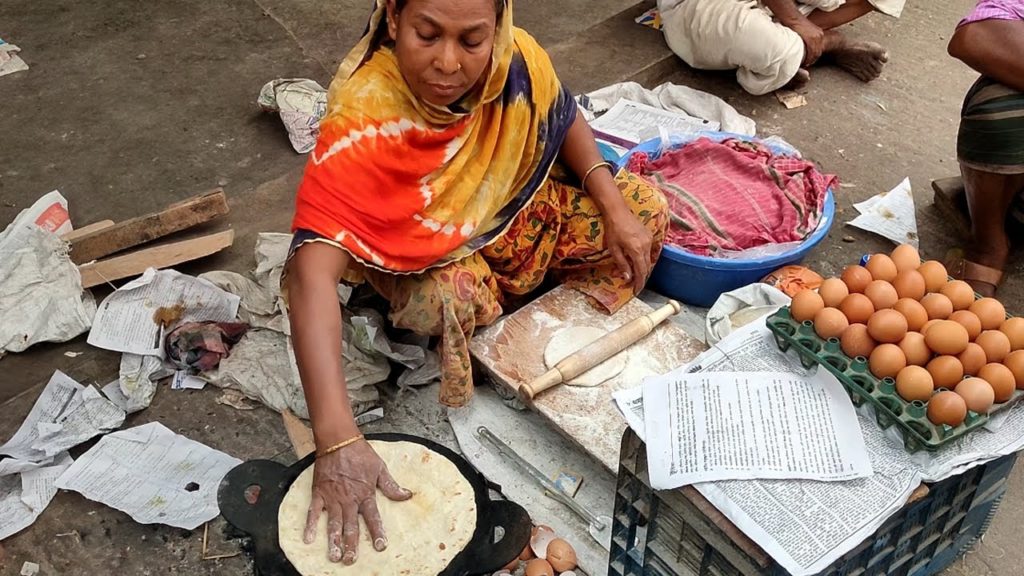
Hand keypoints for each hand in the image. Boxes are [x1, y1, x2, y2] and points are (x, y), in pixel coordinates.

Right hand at [304, 440, 411, 564]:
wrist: (338, 440)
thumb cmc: (360, 453)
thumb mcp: (380, 468)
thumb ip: (391, 485)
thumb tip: (407, 495)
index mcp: (365, 494)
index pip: (373, 518)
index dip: (377, 533)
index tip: (380, 546)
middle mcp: (349, 499)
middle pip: (351, 526)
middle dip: (351, 545)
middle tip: (351, 561)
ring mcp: (332, 497)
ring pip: (333, 523)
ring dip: (334, 541)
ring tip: (334, 556)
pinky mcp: (319, 493)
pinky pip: (313, 512)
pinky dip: (310, 525)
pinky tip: (308, 539)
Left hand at [604, 211, 653, 294]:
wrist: (618, 212)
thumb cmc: (613, 230)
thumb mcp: (614, 249)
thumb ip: (622, 264)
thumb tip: (628, 278)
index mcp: (636, 249)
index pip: (641, 271)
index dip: (639, 283)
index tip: (636, 291)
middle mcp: (646, 245)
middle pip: (646, 267)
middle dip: (641, 277)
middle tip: (634, 285)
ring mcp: (649, 239)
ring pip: (648, 259)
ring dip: (642, 268)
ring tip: (634, 274)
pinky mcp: (649, 235)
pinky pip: (649, 251)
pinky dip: (643, 258)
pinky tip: (636, 261)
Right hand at [791, 20, 825, 65]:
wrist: (793, 19)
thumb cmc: (795, 25)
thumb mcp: (804, 33)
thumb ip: (806, 39)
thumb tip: (803, 46)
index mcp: (819, 34)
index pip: (818, 48)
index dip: (814, 56)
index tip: (809, 61)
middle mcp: (820, 35)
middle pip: (818, 51)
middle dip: (812, 59)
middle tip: (807, 64)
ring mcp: (817, 37)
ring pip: (815, 53)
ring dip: (810, 60)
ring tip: (805, 64)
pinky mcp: (812, 38)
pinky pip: (812, 51)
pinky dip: (808, 58)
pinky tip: (805, 61)